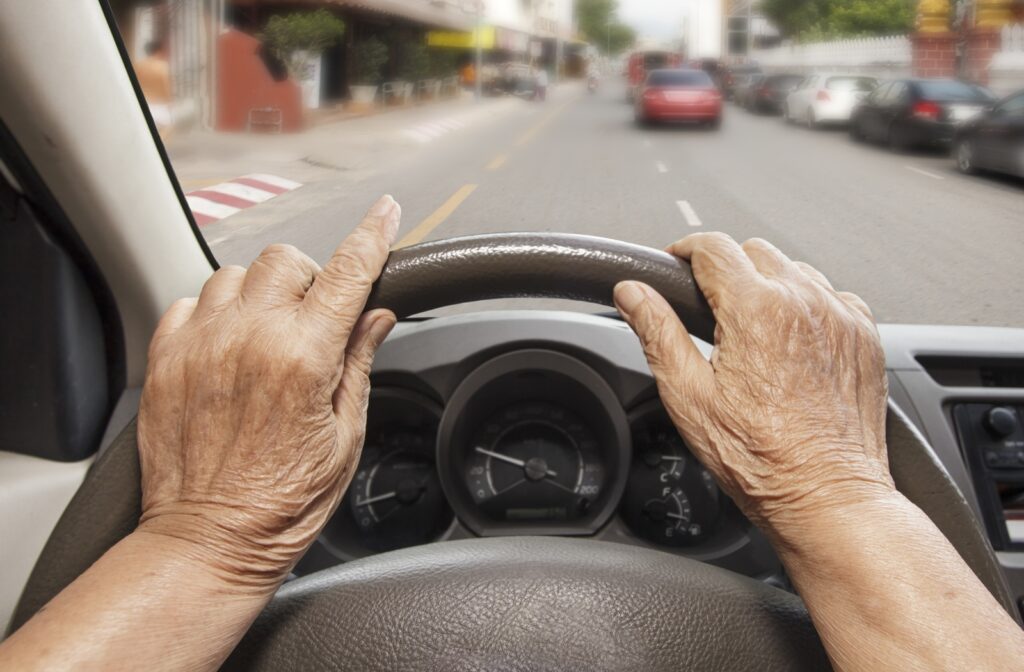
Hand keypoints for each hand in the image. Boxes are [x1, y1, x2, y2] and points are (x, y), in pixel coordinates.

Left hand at [136, 195, 400, 587]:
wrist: (209, 542)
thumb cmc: (281, 503)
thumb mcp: (344, 437)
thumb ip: (357, 363)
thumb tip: (376, 317)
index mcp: (303, 359)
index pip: (347, 274)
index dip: (372, 236)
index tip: (386, 213)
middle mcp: (249, 340)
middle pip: (286, 260)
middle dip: (309, 278)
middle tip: (315, 319)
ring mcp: (201, 346)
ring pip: (234, 274)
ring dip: (259, 293)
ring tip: (265, 336)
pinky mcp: (165, 360)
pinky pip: (188, 302)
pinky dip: (213, 313)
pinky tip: (227, 347)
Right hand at [614, 233, 893, 542]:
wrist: (827, 495)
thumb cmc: (761, 458)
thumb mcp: (688, 396)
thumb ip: (657, 332)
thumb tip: (632, 294)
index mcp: (756, 310)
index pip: (712, 247)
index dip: (684, 250)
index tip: (674, 264)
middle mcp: (804, 302)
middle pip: (753, 251)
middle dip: (725, 268)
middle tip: (707, 307)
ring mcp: (841, 317)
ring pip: (794, 270)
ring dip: (767, 285)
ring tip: (749, 329)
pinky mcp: (864, 336)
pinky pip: (831, 295)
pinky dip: (807, 306)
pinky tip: (790, 342)